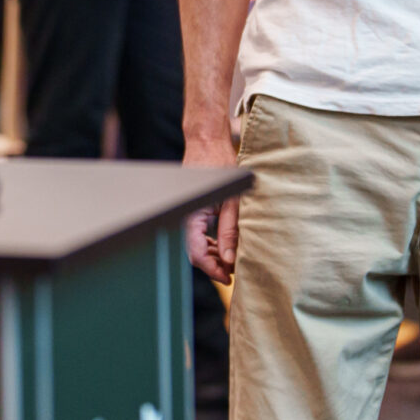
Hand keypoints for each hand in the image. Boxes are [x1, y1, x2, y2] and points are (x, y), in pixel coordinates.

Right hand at [182, 131, 241, 284]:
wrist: (207, 141)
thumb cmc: (220, 164)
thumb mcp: (231, 200)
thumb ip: (230, 230)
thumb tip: (231, 259)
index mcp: (192, 214)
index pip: (196, 252)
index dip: (212, 269)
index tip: (229, 278)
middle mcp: (185, 215)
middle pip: (194, 252)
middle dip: (214, 265)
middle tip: (234, 273)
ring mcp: (188, 213)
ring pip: (196, 244)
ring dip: (213, 255)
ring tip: (233, 261)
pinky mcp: (193, 210)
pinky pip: (198, 234)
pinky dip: (210, 244)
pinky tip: (224, 247)